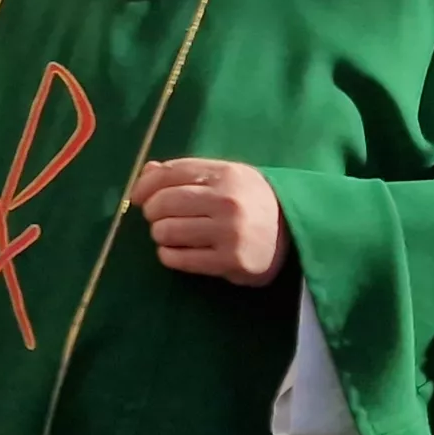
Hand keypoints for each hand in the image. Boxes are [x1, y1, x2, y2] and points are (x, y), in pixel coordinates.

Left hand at [131, 158, 284, 286]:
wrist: (295, 232)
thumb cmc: (252, 201)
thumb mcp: (227, 177)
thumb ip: (187, 172)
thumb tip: (146, 172)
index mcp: (225, 174)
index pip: (168, 174)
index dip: (144, 186)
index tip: (137, 197)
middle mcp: (227, 201)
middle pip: (163, 203)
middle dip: (152, 213)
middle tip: (158, 218)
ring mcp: (230, 232)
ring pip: (166, 232)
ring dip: (161, 235)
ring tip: (171, 235)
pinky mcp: (230, 262)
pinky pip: (179, 259)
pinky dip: (168, 256)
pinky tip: (176, 252)